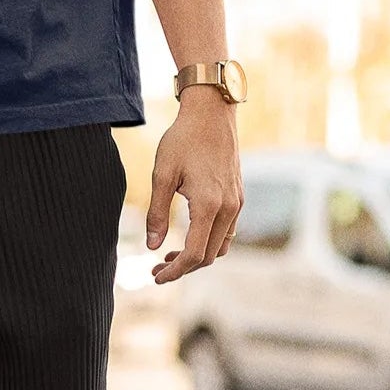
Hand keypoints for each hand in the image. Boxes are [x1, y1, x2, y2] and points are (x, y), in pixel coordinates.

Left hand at [145, 85, 242, 284]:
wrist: (211, 113)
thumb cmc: (182, 139)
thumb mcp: (162, 174)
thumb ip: (157, 213)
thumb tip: (151, 247)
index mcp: (209, 205)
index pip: (196, 254)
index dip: (176, 271)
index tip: (156, 277)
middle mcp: (229, 208)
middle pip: (210, 255)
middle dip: (184, 266)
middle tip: (157, 267)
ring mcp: (237, 203)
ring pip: (221, 245)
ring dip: (198, 255)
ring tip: (170, 253)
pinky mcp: (238, 196)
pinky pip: (227, 230)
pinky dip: (209, 240)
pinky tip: (189, 233)